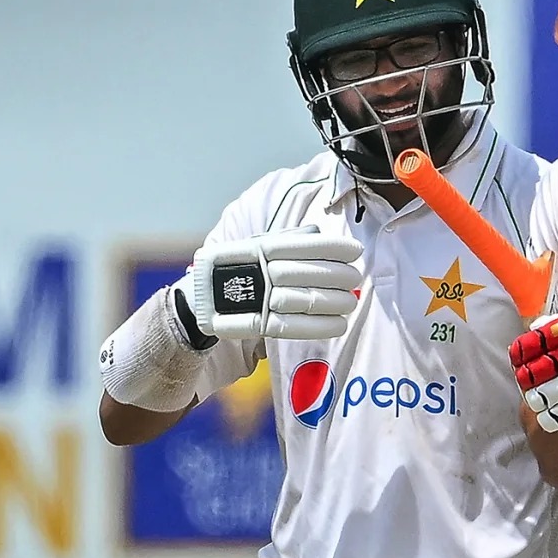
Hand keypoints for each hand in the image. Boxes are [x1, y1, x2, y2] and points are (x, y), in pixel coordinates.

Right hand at [179, 226, 363, 339]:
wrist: (199, 297)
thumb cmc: (238, 267)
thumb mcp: (258, 246)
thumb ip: (287, 238)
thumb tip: (316, 232)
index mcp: (262, 248)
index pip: (304, 245)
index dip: (333, 247)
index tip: (356, 249)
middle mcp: (261, 271)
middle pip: (309, 273)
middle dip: (339, 276)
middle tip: (357, 278)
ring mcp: (258, 298)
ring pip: (305, 300)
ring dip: (334, 302)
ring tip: (353, 301)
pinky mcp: (257, 323)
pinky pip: (293, 326)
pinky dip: (320, 326)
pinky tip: (340, 324)